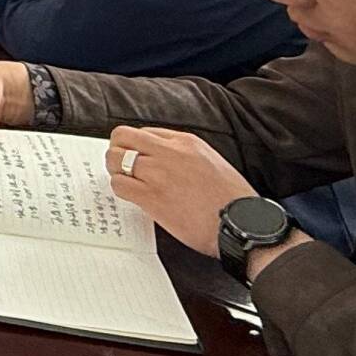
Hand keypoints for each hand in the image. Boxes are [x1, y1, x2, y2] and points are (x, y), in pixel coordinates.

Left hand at [105, 127, 257, 259]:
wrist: (241, 222)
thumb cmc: (231, 197)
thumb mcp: (211, 160)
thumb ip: (183, 154)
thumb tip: (160, 158)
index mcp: (186, 141)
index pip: (144, 132)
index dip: (135, 145)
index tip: (135, 156)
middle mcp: (169, 152)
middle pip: (122, 137)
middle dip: (117, 150)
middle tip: (120, 165)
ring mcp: (159, 174)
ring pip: (115, 159)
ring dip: (115, 170)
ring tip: (124, 180)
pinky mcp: (152, 198)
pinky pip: (119, 185)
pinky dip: (120, 188)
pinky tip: (130, 195)